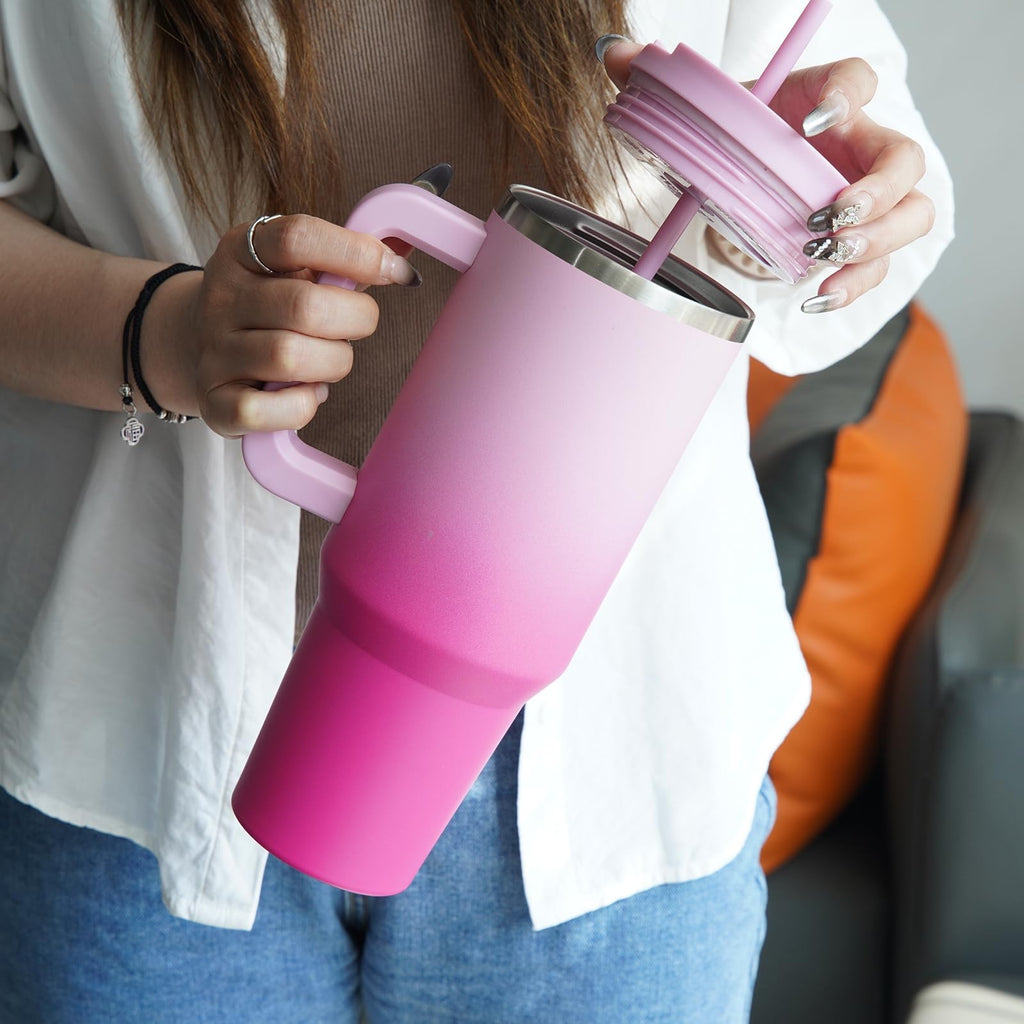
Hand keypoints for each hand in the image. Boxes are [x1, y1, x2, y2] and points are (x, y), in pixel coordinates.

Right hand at [150, 214, 416, 436]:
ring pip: (290, 358)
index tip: (396, 272)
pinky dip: (300, 406)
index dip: (358, 254)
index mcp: (242, 251)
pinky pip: (264, 410)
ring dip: (332, 363)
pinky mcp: (215, 402)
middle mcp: (222, 297)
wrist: (197, 343)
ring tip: (330, 359)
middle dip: (355, 319)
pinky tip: (305, 393)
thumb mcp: (293, 267)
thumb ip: (342, 259)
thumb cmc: (268, 305)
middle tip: (359, 324)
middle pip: (304, 306)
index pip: (298, 237)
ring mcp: (214, 351)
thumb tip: (401, 263)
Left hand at [598, 40, 934, 311]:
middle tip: (825, 217)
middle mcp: (859, 149)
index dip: (846, 97)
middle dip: (876, 194)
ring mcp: (868, 200)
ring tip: (820, 257)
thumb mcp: (705, 110)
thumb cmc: (742, 138)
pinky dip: (851, 289)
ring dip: (872, 245)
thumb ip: (663, 83)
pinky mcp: (858, 245)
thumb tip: (613, 55)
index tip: (810, 122)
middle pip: (905, 162)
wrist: (755, 175)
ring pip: (908, 219)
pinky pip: (875, 269)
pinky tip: (813, 299)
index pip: (858, 80)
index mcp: (826, 101)